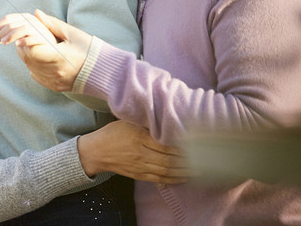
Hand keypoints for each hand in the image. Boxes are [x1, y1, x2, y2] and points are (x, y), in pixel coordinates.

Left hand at [0, 10, 91, 91]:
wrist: (107, 73)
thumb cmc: (91, 50)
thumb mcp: (73, 34)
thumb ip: (52, 24)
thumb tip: (36, 14)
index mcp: (58, 57)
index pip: (32, 51)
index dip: (24, 43)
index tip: (20, 38)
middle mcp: (54, 72)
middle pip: (29, 60)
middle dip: (23, 49)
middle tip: (20, 40)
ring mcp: (55, 82)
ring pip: (31, 69)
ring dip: (27, 58)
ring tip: (29, 48)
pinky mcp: (56, 87)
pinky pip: (38, 78)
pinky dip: (35, 68)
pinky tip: (40, 60)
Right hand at [77, 120, 191, 183]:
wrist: (96, 151)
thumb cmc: (113, 133)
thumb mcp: (128, 122)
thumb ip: (146, 123)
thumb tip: (165, 121)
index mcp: (139, 137)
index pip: (164, 144)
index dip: (181, 147)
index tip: (195, 145)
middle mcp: (141, 153)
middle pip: (168, 159)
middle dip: (187, 161)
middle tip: (203, 160)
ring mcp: (140, 165)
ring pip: (166, 170)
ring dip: (183, 172)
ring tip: (198, 171)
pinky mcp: (139, 174)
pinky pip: (159, 178)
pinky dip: (173, 179)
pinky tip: (183, 178)